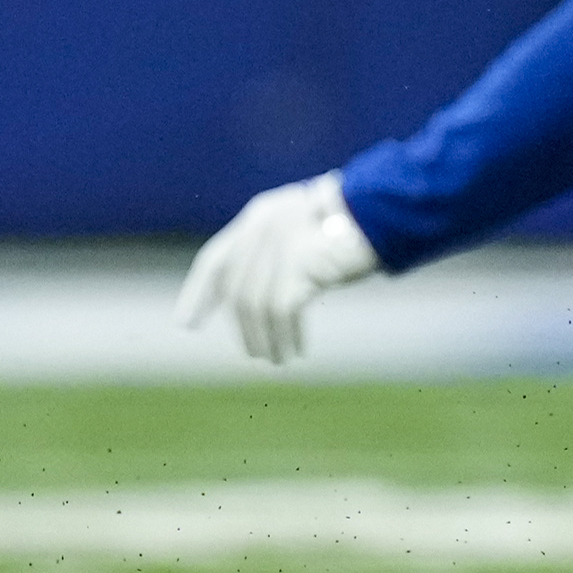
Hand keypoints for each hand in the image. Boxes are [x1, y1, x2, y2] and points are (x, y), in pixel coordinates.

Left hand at [177, 171, 380, 362]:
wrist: (387, 212)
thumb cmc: (355, 227)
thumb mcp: (304, 233)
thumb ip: (276, 256)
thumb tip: (252, 303)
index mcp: (257, 215)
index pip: (215, 260)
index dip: (198, 294)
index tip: (185, 324)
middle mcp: (260, 226)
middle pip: (235, 288)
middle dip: (241, 327)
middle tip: (254, 354)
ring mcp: (278, 243)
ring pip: (253, 305)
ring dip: (262, 338)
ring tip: (275, 360)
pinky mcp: (298, 263)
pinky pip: (281, 311)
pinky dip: (285, 336)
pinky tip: (294, 351)